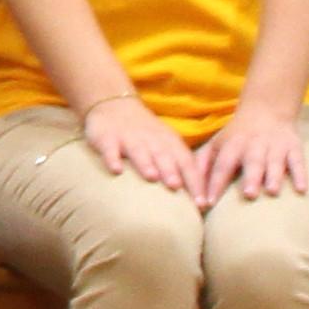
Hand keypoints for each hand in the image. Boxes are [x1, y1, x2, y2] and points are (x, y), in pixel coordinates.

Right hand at [80, 94, 201, 195]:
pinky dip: (112, 158)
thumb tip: (200, 202)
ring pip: (139, 151)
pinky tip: (115, 170)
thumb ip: (180, 167)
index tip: (201, 204)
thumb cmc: (147, 135)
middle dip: (170, 171)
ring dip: (145, 163)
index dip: (195, 182)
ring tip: (151, 176)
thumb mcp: (167, 145)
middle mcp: (151, 140)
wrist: (115, 105)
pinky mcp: (107, 137)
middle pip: (163, 156)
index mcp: (170, 143)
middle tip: (176, 186)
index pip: (186, 162)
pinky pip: (110, 148)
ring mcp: (128, 138)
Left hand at [201, 98, 308, 199]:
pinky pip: (298, 161)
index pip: (222, 165)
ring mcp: (275, 146)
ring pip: (275, 162)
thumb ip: (202, 164)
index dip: (214, 183)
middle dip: (250, 178)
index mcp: (232, 145)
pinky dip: (301, 175)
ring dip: (274, 176)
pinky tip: (302, 190)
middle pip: (252, 162)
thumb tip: (191, 188)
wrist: (267, 109)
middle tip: (249, 195)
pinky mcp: (293, 147)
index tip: (208, 203)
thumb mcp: (216, 144)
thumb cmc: (236, 136)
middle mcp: (253, 145)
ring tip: (272, 192)